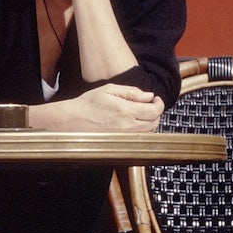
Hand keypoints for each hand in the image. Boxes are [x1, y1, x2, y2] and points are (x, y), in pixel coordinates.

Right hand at [30, 84, 163, 131]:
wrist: (73, 120)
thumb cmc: (88, 104)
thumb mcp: (109, 90)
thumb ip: (132, 92)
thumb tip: (149, 96)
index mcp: (125, 110)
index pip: (154, 110)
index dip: (159, 104)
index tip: (156, 99)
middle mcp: (127, 126)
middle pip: (154, 123)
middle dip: (156, 112)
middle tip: (150, 105)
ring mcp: (124, 136)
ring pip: (148, 132)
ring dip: (150, 122)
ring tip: (142, 113)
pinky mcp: (120, 142)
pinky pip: (138, 138)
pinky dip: (142, 131)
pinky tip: (134, 123)